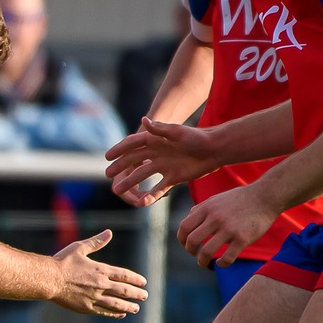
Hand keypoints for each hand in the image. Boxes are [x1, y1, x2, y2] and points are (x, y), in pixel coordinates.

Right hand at [49, 230, 148, 317]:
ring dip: (129, 306)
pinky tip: (121, 314)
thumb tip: (109, 232)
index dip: (135, 279)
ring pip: (117, 303)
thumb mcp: (79, 248)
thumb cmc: (62, 262)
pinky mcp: (86, 307)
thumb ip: (96, 242)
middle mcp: (100, 285)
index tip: (143, 282)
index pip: (123, 275)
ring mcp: (94, 297)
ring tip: (137, 308)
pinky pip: (104, 311)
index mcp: (100, 270)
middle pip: (124, 290)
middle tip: (145, 296)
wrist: (49, 279)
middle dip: (136, 293)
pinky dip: (114, 313)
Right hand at [105, 116, 219, 205]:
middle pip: (134, 161)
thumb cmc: (197, 138)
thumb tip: (143, 120)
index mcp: (155, 140)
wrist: (215, 150)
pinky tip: (142, 202)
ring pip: (142, 176)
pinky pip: (158, 188)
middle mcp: (156, 153)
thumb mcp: (178, 132)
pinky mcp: (172, 178)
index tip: (108, 157)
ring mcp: (163, 166)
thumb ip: (160, 129)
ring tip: (118, 191)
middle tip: (108, 175)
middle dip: (120, 168)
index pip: (133, 144)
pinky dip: (150, 195)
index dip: (120, 149)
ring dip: (131, 183)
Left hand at [176, 184, 278, 268]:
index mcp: (207, 208)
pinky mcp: (243, 238)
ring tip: (204, 263)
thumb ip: (201, 210)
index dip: (181, 239)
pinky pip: (227, 258)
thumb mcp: (216, 199)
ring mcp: (229, 229)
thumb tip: (188, 222)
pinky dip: (221, 264)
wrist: (265, 197)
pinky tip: (221, 263)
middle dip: (190, 251)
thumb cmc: (239, 199)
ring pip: (207, 251)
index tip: (186, 245)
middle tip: (194, 255)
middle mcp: (215, 218)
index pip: (184, 227)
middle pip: (192, 240)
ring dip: (202, 261)